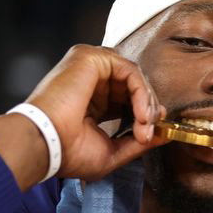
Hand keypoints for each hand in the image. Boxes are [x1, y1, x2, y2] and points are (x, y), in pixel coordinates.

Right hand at [0, 45, 167, 189]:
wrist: (46, 146)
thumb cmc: (69, 153)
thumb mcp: (113, 151)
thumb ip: (140, 140)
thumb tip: (166, 133)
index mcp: (93, 100)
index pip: (129, 99)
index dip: (145, 115)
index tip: (152, 134)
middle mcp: (91, 80)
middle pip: (135, 86)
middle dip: (149, 110)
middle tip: (149, 133)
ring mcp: (90, 66)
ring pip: (135, 78)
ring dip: (147, 103)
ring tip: (145, 126)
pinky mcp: (91, 58)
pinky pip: (131, 71)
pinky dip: (142, 93)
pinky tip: (141, 114)